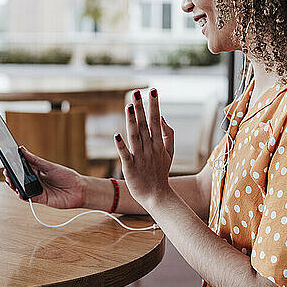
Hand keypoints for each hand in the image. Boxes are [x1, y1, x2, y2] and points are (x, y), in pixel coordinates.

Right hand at [3, 146, 85, 208]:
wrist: (78, 190)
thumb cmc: (66, 176)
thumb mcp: (49, 166)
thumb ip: (35, 160)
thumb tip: (22, 150)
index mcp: (37, 170)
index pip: (22, 168)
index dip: (14, 166)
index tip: (7, 163)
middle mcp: (35, 180)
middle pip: (20, 178)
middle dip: (11, 176)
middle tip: (6, 173)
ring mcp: (37, 190)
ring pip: (22, 188)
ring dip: (14, 186)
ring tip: (10, 181)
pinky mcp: (40, 198)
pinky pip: (28, 197)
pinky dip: (23, 195)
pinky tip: (19, 192)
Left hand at [113, 88, 174, 208]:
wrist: (157, 196)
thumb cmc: (161, 173)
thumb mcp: (170, 153)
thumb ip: (169, 135)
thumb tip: (163, 117)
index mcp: (159, 144)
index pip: (156, 120)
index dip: (155, 105)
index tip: (153, 90)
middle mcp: (149, 148)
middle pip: (144, 125)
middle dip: (141, 108)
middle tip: (137, 92)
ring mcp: (140, 158)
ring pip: (135, 136)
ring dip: (132, 121)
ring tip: (128, 106)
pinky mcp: (130, 168)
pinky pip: (125, 155)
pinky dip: (121, 146)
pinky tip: (116, 135)